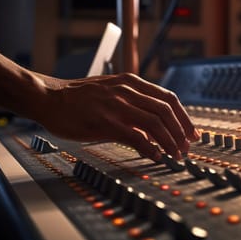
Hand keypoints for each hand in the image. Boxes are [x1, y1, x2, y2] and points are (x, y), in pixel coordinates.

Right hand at [37, 72, 199, 161]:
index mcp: (132, 82)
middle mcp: (128, 91)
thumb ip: (133, 103)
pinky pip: (137, 137)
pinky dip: (151, 149)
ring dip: (170, 142)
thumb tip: (152, 126)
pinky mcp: (106, 122)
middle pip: (167, 111)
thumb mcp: (111, 91)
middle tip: (186, 148)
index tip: (191, 133)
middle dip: (181, 132)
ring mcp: (117, 106)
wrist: (48, 97)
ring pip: (156, 124)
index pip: (168, 98)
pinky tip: (155, 157)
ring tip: (175, 155)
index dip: (184, 118)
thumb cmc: (78, 98)